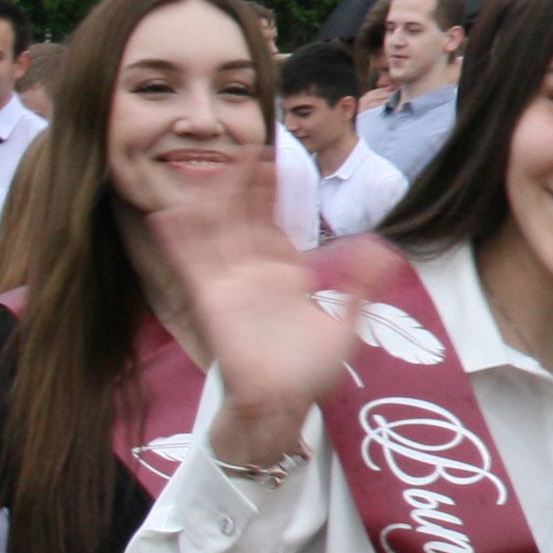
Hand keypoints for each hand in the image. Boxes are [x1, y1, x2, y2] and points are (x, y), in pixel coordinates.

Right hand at [141, 147, 339, 471]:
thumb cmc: (310, 370)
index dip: (274, 192)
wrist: (282, 404)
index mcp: (286, 273)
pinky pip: (191, 266)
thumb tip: (385, 250)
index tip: (274, 159)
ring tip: (210, 169)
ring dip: (212, 203)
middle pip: (245, 218)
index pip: (277, 222)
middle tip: (246, 148)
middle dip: (245, 185)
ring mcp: (231, 285)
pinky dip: (178, 242)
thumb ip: (362, 287)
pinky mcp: (211, 301)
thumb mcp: (347, 323)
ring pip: (217, 233)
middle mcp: (256, 273)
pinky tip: (167, 216)